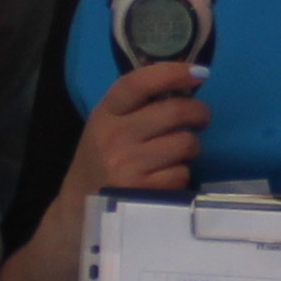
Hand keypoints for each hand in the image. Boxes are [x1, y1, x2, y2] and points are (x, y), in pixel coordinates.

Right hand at [61, 59, 206, 204]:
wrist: (80, 209)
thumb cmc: (101, 160)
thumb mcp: (106, 125)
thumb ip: (138, 105)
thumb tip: (187, 75)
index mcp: (105, 114)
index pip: (138, 83)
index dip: (172, 73)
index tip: (198, 72)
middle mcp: (114, 137)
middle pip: (175, 111)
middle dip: (198, 112)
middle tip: (200, 118)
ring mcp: (128, 166)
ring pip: (185, 142)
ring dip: (190, 147)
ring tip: (176, 153)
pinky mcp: (143, 193)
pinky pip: (182, 173)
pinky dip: (181, 174)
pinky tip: (165, 177)